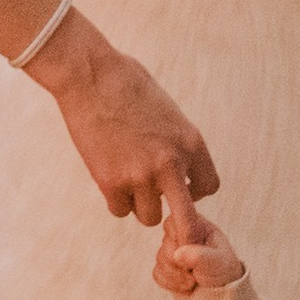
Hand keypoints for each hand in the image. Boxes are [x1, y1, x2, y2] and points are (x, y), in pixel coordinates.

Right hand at [31, 14, 219, 225]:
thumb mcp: (168, 112)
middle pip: (187, 219)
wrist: (90, 75)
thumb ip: (177, 144)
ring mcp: (140, 176)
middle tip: (166, 217)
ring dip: (139, 204)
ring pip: (148, 217)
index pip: (209, 186)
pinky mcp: (110, 182)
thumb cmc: (128, 85)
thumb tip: (177, 174)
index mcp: (191, 142)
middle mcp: (171, 163)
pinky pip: (119, 210)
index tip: (178, 185)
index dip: (193, 190)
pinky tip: (109, 177)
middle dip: (179, 223)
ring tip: (127, 180)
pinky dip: (115, 199)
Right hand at [152, 199, 245, 295]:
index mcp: (197, 223)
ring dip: (177, 276)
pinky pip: (156, 273)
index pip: (178, 214)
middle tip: (195, 272)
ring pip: (159, 259)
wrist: (221, 293)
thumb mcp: (218, 262)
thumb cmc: (223, 271)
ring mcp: (172, 248)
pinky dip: (170, 283)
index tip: (191, 249)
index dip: (181, 235)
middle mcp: (182, 232)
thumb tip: (177, 255)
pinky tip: (185, 285)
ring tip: (194, 280)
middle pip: (166, 242)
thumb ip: (200, 256)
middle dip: (179, 263)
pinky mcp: (165, 265)